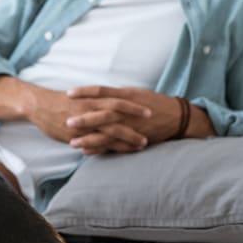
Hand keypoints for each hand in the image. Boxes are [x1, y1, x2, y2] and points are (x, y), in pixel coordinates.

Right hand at [0, 77, 150, 147]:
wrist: (38, 105)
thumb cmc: (58, 102)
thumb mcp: (79, 98)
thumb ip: (94, 103)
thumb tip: (108, 106)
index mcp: (93, 98)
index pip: (118, 99)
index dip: (134, 103)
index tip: (150, 108)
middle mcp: (91, 108)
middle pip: (120, 112)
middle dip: (137, 117)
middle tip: (154, 121)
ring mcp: (85, 121)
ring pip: (112, 129)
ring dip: (129, 136)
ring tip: (144, 143)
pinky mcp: (77, 133)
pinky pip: (97, 141)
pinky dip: (110, 147)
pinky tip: (120, 152)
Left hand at [65, 86, 204, 153]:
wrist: (176, 116)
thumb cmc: (152, 102)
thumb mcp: (134, 93)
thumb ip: (115, 94)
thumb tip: (96, 94)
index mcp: (126, 95)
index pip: (102, 91)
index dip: (85, 92)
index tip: (68, 93)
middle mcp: (127, 110)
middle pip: (103, 113)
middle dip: (84, 119)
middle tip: (66, 122)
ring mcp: (131, 125)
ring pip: (107, 132)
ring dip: (89, 138)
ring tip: (72, 143)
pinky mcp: (134, 138)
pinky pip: (115, 145)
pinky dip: (101, 149)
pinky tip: (86, 151)